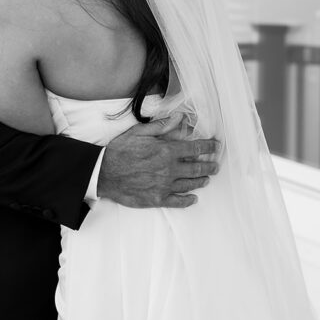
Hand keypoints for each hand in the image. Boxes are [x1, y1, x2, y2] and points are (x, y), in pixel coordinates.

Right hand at [97, 112, 219, 207]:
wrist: (103, 173)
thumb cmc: (120, 150)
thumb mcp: (140, 132)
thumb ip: (163, 126)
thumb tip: (181, 117)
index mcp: (167, 151)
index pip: (196, 148)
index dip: (209, 147)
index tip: (216, 146)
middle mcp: (169, 169)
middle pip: (197, 168)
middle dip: (209, 166)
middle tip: (215, 166)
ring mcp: (164, 186)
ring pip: (190, 184)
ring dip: (201, 181)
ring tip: (206, 180)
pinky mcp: (157, 199)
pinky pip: (178, 202)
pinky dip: (188, 200)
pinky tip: (193, 198)